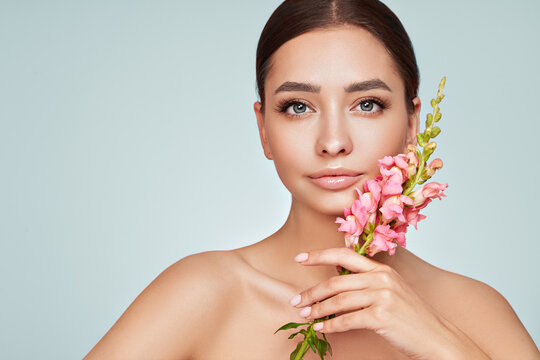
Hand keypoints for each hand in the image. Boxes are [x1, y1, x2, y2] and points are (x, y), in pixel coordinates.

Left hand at [290, 247, 490, 359]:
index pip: (344, 255)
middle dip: (312, 291)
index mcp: (382, 269)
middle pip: (336, 281)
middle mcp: (382, 279)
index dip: (319, 255)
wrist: (437, 338)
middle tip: (296, 300)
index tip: (300, 258)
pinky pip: (347, 320)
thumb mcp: (392, 291)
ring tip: (305, 316)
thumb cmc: (411, 317)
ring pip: (338, 301)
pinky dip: (330, 326)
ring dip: (317, 310)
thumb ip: (367, 282)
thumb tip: (336, 281)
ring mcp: (383, 297)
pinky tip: (321, 329)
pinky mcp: (382, 316)